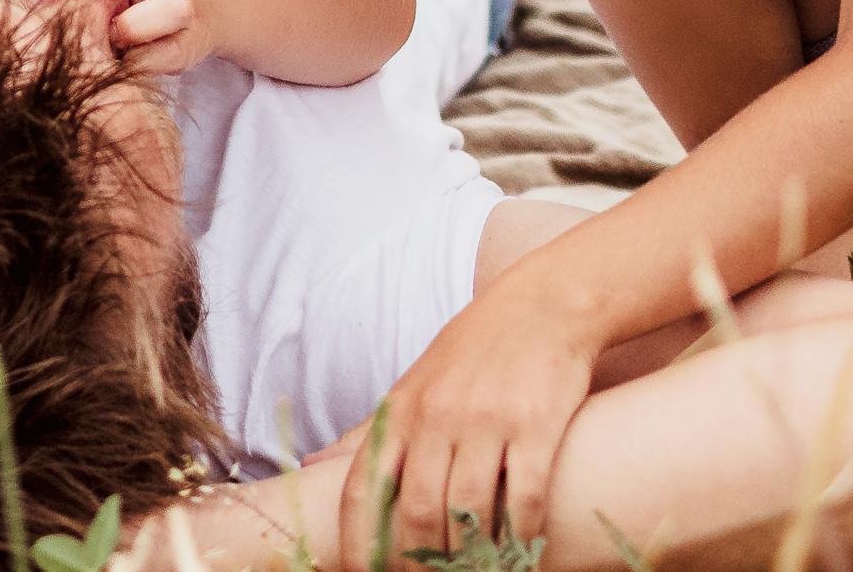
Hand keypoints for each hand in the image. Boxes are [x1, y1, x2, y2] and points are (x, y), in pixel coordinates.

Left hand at [339, 279, 599, 567]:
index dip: (360, 544)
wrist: (540, 306)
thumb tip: (311, 465)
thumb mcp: (411, 387)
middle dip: (421, 562)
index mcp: (398, 413)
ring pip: (469, 511)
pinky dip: (523, 536)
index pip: (363, 490)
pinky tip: (523, 553)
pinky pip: (526, 496)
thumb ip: (368, 432)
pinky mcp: (535, 424)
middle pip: (416, 511)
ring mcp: (485, 420)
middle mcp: (434, 417)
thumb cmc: (470, 354)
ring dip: (473, 557)